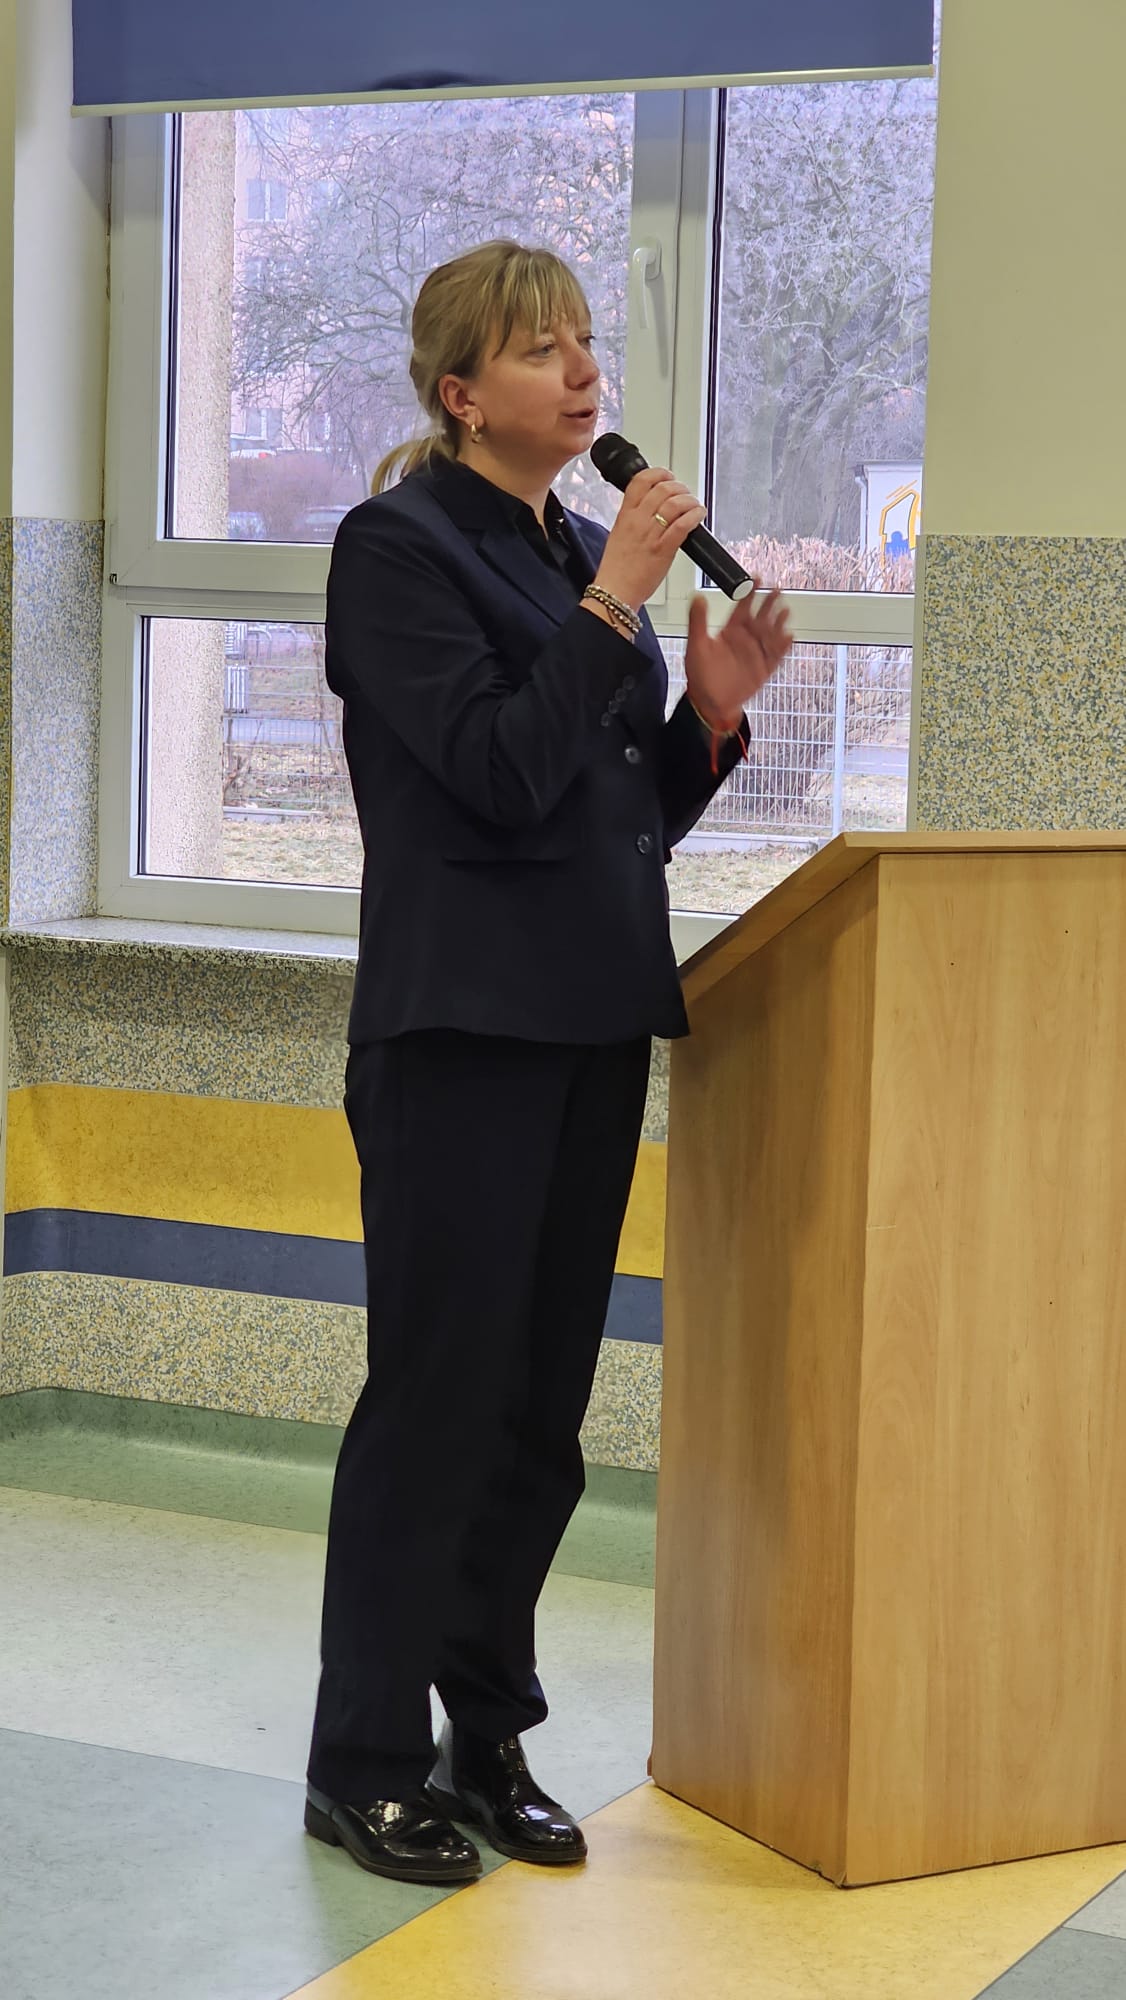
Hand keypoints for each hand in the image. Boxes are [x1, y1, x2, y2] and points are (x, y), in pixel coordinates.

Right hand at [591, 467, 707, 611]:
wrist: (615, 592)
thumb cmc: (616, 569)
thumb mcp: (618, 535)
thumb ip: (633, 519)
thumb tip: (650, 509)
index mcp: (625, 515)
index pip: (640, 481)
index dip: (658, 473)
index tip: (667, 477)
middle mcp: (638, 521)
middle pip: (662, 489)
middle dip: (679, 487)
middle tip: (685, 493)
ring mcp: (651, 534)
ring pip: (674, 504)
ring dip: (689, 501)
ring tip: (694, 505)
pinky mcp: (664, 549)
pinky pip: (683, 525)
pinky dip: (694, 516)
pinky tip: (698, 516)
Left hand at [684, 585, 791, 731]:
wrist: (711, 703)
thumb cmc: (701, 677)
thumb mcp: (696, 645)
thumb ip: (698, 621)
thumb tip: (697, 598)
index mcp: (730, 631)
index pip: (743, 607)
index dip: (750, 593)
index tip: (756, 579)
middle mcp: (745, 640)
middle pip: (761, 616)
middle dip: (769, 603)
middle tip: (777, 590)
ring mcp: (756, 653)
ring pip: (771, 633)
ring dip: (778, 622)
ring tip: (785, 611)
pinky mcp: (764, 668)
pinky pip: (776, 655)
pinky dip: (782, 646)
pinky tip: (788, 636)